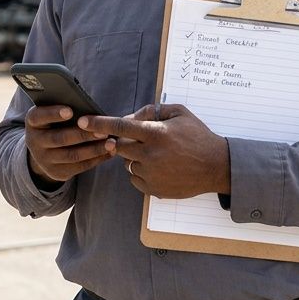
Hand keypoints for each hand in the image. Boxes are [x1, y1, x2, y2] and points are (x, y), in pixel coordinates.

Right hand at [24, 105, 114, 184]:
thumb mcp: (52, 115)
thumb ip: (64, 110)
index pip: (39, 116)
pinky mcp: (56, 173)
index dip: (53, 114)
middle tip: (103, 131)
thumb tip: (88, 109)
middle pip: (60, 138)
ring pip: (72, 155)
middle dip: (83, 135)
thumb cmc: (54, 124)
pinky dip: (96, 159)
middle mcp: (34, 142)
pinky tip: (109, 152)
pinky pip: (79, 167)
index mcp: (33, 122)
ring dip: (94, 149)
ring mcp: (44, 160)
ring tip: (111, 143)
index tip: (70, 111)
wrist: (43, 150)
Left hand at [78, 104, 230, 198]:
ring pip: (127, 162)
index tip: (82, 122)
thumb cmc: (197, 136)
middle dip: (124, 141)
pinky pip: (135, 177)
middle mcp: (150, 154)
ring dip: (135, 156)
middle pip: (119, 146)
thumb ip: (151, 111)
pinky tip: (160, 167)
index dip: (99, 124)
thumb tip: (129, 118)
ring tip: (159, 155)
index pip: (120, 127)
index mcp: (156, 133)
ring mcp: (151, 173)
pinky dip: (142, 171)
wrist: (216, 167)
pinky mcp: (153, 188)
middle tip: (143, 139)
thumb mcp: (179, 113)